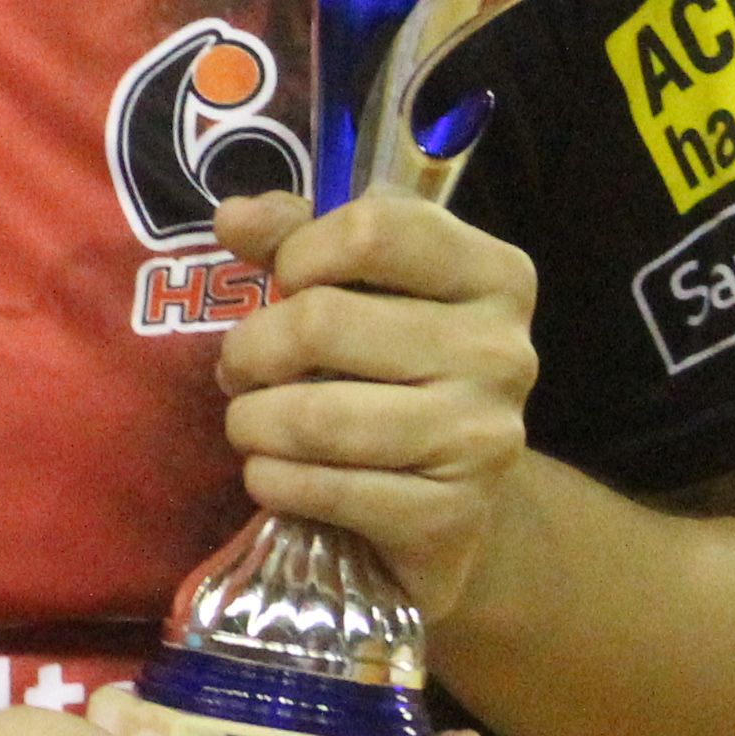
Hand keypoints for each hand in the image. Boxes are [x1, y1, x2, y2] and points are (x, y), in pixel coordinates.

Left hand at [211, 191, 542, 623]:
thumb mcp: (357, 284)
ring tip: (250, 422)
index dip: (300, 252)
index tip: (288, 282)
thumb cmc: (392, 369)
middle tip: (241, 368)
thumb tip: (232, 218)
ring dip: (250, 421)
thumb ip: (295, 234)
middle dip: (251, 348)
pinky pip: (320, 488)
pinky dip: (271, 479)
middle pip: (321, 322)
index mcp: (494, 276)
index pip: (372, 229)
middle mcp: (501, 353)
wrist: (453, 504)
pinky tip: (273, 472)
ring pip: (313, 416)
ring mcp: (481, 439)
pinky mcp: (448, 517)